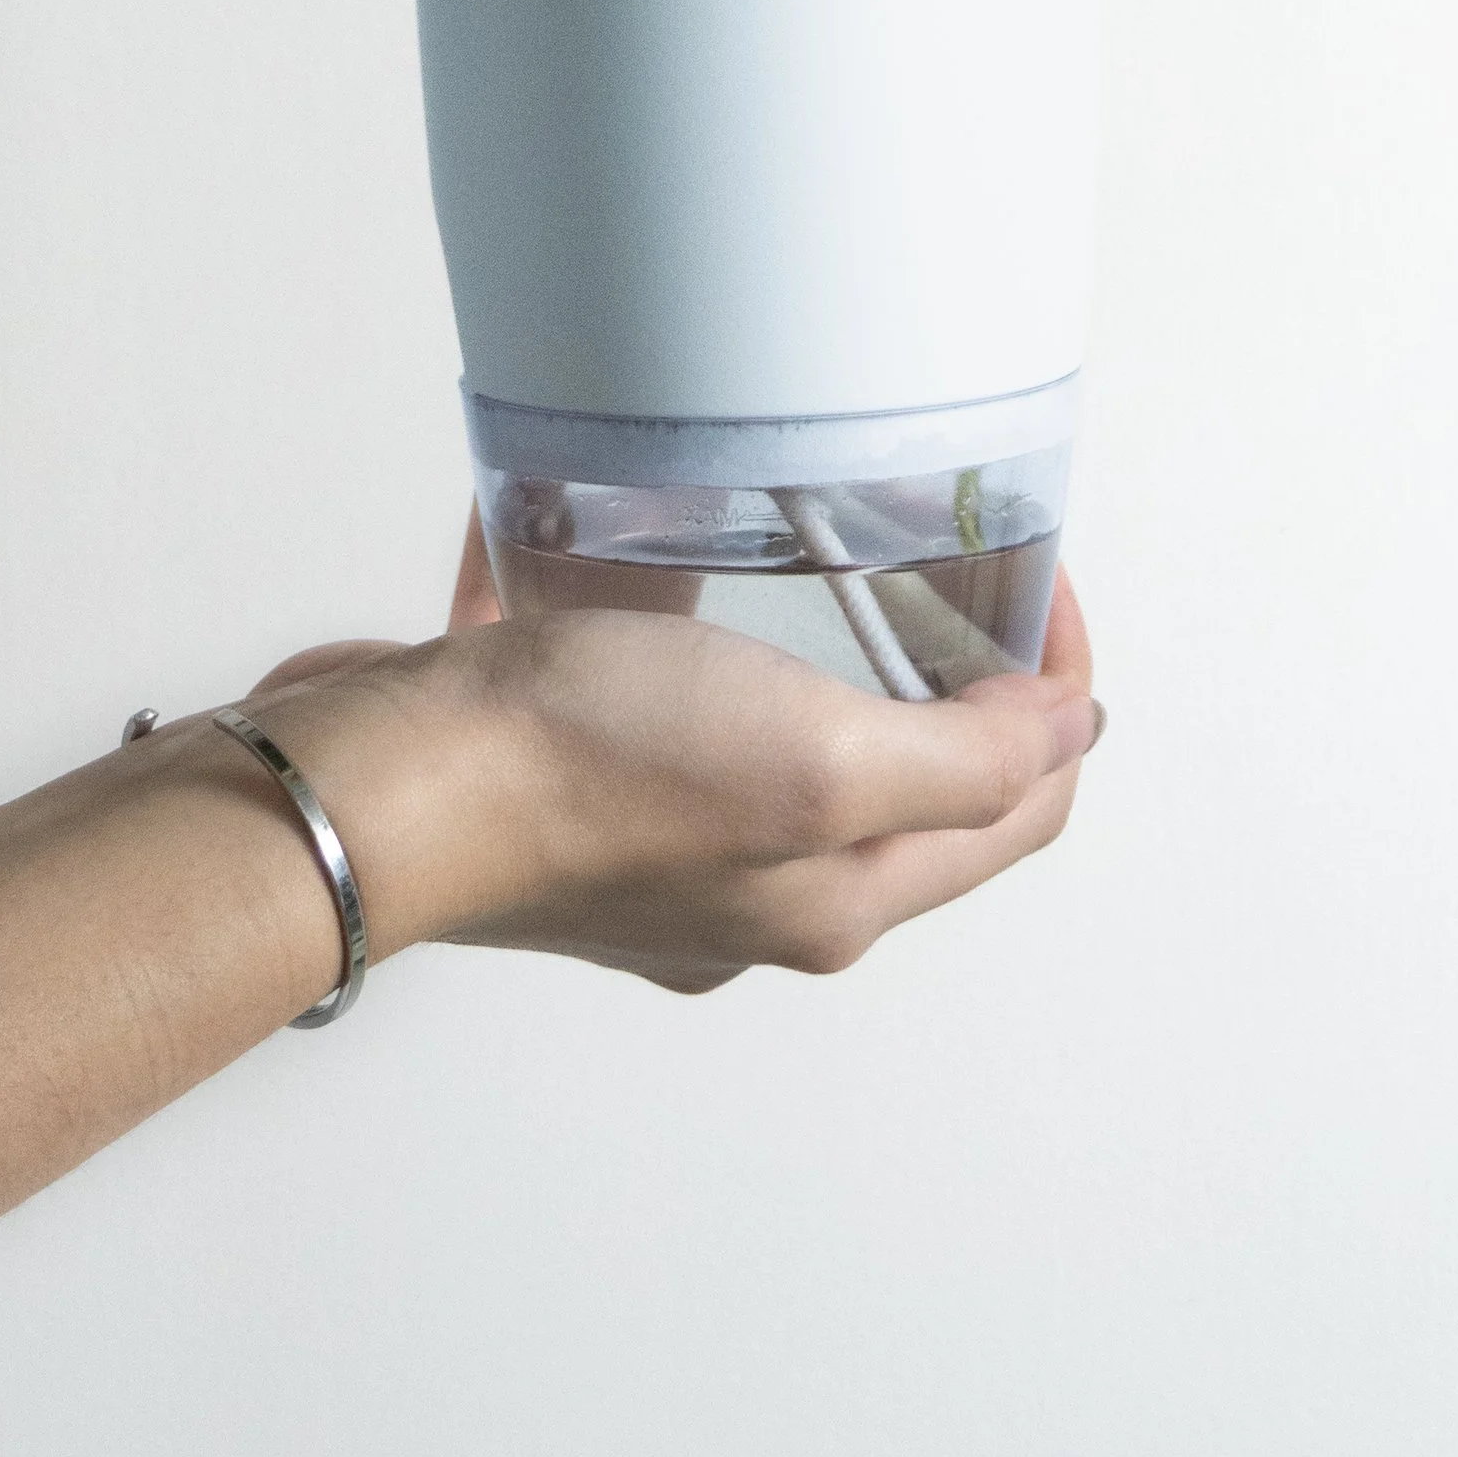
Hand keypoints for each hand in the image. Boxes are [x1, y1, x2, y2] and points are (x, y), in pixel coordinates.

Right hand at [245, 575, 1100, 993]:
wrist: (385, 784)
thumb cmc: (585, 772)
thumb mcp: (822, 760)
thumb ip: (964, 761)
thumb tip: (1071, 735)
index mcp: (839, 898)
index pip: (1020, 806)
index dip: (1057, 692)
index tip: (1036, 579)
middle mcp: (762, 895)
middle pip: (918, 786)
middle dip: (956, 677)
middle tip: (952, 558)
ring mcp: (664, 854)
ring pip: (796, 748)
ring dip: (832, 660)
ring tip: (831, 558)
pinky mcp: (579, 795)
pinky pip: (673, 713)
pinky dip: (700, 643)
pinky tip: (681, 571)